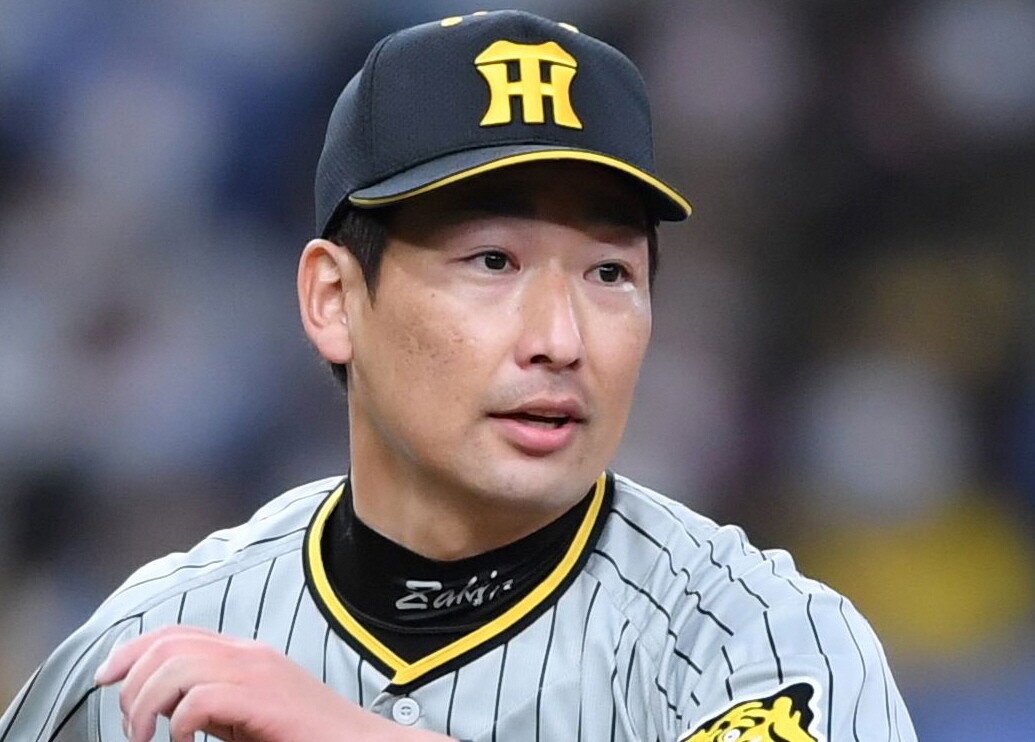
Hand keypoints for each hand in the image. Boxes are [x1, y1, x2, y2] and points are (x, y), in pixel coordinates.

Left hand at [94, 625, 448, 741]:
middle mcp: (248, 654)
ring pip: (175, 666)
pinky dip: (178, 723)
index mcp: (245, 654)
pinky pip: (198, 699)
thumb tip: (168, 711)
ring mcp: (256, 673)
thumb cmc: (306, 737)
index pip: (175, 633)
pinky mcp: (262, 699)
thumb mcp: (248, 716)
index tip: (104, 678)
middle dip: (132, 683)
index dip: (131, 650)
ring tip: (149, 736)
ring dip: (147, 704)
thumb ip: (215, 703)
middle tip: (132, 727)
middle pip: (166, 644)